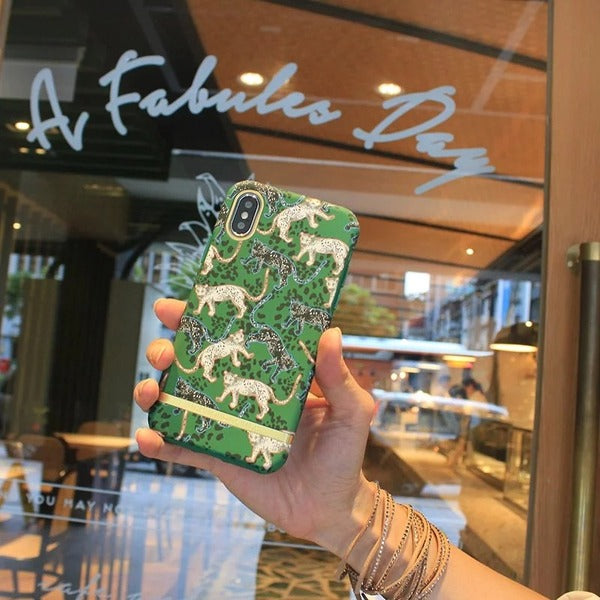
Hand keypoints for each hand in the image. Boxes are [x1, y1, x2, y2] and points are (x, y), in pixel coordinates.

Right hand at [134, 298, 376, 555]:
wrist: (329, 508)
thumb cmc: (342, 454)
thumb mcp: (349, 412)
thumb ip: (339, 376)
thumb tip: (330, 332)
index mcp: (269, 375)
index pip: (235, 337)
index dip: (205, 320)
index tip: (180, 306)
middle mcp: (241, 393)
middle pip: (198, 363)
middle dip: (170, 349)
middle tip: (163, 349)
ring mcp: (226, 425)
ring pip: (181, 400)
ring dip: (156, 390)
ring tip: (150, 389)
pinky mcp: (218, 458)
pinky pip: (183, 448)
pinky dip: (160, 442)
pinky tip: (147, 437)